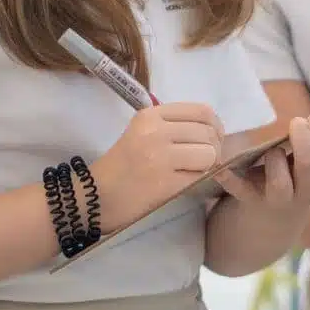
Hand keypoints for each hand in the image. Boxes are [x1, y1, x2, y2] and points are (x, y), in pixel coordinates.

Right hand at [91, 102, 223, 231]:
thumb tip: (212, 130)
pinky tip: (184, 182)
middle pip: (208, 133)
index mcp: (150, 115)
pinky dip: (198, 180)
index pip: (201, 111)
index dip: (215, 126)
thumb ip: (173, 125)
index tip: (212, 138)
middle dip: (214, 148)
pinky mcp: (165, 183)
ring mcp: (161, 157)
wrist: (94, 197)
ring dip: (208, 165)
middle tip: (205, 160)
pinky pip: (200, 176)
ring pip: (209, 154)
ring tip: (193, 171)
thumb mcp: (142, 132)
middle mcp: (156, 132)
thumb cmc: (121, 165)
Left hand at [215, 115, 309, 216]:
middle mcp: (305, 190)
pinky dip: (231, 181)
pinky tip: (222, 170)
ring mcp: (279, 200)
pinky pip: (242, 193)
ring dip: (275, 160)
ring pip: (281, 185)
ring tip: (273, 150)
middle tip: (297, 122)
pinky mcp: (252, 203)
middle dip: (303, 139)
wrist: (269, 229)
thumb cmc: (295, 185)